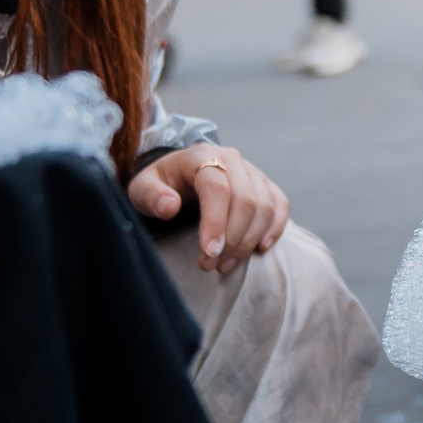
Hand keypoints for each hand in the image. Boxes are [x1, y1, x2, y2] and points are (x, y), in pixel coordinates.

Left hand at [127, 143, 291, 273]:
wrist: (178, 174)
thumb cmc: (159, 185)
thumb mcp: (142, 188)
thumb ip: (151, 195)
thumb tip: (170, 206)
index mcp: (201, 156)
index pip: (217, 188)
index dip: (216, 222)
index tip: (209, 253)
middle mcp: (232, 159)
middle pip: (245, 199)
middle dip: (232, 238)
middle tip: (213, 265)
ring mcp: (252, 171)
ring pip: (265, 205)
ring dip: (249, 240)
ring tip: (226, 265)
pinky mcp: (264, 184)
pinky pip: (280, 204)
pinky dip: (275, 227)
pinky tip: (260, 249)